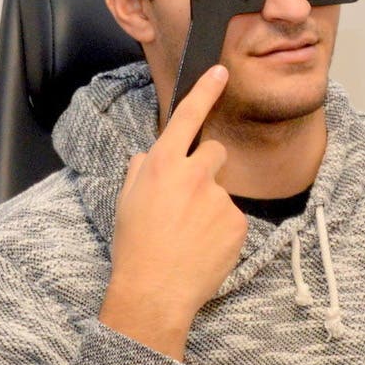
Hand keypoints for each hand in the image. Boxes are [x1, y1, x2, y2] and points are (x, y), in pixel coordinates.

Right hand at [99, 65, 246, 359]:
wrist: (154, 292)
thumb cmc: (135, 248)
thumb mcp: (126, 201)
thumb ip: (141, 171)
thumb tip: (151, 156)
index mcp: (162, 165)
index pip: (187, 117)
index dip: (205, 91)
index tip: (220, 72)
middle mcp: (194, 175)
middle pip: (214, 152)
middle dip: (206, 168)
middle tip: (189, 201)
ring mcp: (219, 198)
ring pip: (222, 190)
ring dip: (211, 205)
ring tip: (190, 235)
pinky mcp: (238, 223)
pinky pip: (233, 218)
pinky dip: (222, 230)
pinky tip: (204, 248)